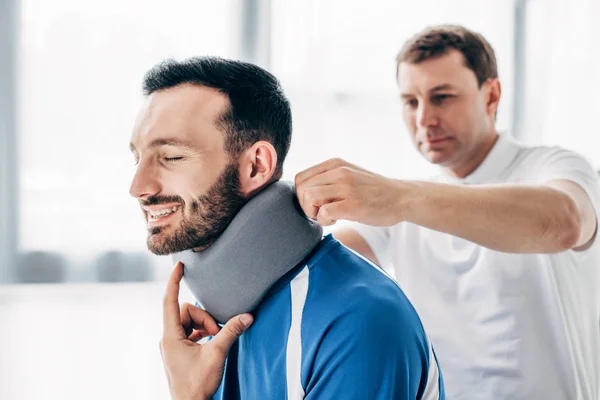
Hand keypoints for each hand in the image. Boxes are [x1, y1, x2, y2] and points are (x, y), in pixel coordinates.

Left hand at [160, 262, 253, 399]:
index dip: (174, 281)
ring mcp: (172, 346)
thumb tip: (247, 316)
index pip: (170, 301)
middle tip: (217, 333)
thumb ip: (231, 332)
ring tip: (215, 339)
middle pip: (186, 312)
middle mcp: (168, 338)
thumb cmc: (198, 384)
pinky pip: (189, 332)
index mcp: (171, 336)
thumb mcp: (217, 354)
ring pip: (188, 322)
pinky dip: (201, 332)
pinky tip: (211, 341)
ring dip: (204, 326)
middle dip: (204, 318)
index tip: (178, 265)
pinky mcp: (178, 352)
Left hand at [295, 158, 404, 226]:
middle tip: (320, 213)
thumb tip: (302, 192)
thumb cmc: (373, 191)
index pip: (300, 178)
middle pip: (301, 189)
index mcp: (335, 164)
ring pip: (308, 198)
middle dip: (305, 206)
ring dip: (313, 213)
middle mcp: (339, 172)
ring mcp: (346, 187)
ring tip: (328, 216)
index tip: (315, 204)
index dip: (301, 195)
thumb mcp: (349, 175)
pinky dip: (324, 221)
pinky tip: (336, 221)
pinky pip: (324, 212)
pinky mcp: (353, 204)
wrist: (402, 198)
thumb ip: (328, 179)